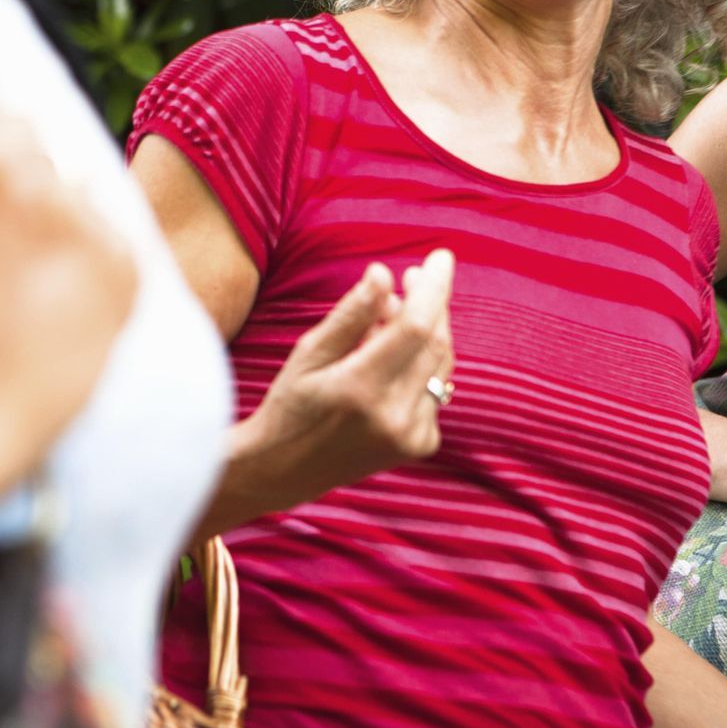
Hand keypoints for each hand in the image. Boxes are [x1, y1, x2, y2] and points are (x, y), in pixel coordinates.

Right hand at [0, 97, 135, 499]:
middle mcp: (11, 161)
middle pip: (38, 144)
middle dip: (26, 184)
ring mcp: (69, 210)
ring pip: (80, 195)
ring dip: (64, 230)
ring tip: (23, 298)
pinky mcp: (118, 260)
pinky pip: (115, 247)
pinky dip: (96, 277)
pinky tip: (54, 320)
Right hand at [227, 249, 455, 516]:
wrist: (286, 470)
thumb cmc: (290, 404)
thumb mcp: (310, 351)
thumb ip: (352, 313)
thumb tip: (384, 272)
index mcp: (362, 390)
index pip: (415, 327)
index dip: (432, 288)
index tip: (439, 257)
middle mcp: (395, 417)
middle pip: (434, 342)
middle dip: (430, 303)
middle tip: (412, 276)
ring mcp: (412, 436)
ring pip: (440, 364)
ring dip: (425, 330)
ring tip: (391, 313)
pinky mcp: (421, 444)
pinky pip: (435, 388)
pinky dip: (420, 362)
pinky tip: (390, 356)